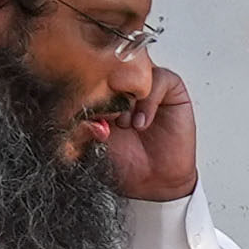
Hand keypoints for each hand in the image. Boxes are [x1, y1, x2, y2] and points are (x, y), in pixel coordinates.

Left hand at [87, 48, 199, 202]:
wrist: (153, 182)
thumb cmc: (126, 163)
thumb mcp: (93, 141)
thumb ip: (83, 124)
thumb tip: (77, 106)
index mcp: (104, 94)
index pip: (94, 73)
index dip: (90, 88)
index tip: (87, 110)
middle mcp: (127, 87)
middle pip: (115, 66)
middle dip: (108, 90)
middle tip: (106, 117)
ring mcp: (149, 87)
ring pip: (137, 70)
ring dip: (129, 96)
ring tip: (126, 124)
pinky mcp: (171, 90)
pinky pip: (160, 78)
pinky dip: (149, 100)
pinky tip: (142, 122)